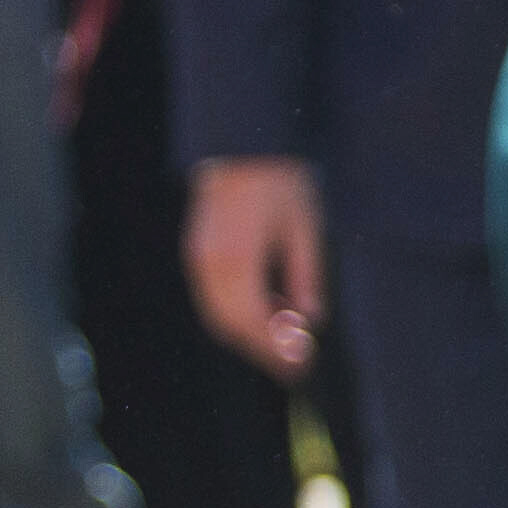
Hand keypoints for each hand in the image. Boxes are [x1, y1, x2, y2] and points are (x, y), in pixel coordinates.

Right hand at [187, 157, 325, 380]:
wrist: (242, 144)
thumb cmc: (280, 183)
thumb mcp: (305, 228)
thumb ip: (307, 275)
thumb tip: (311, 318)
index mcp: (238, 259)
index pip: (253, 322)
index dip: (275, 348)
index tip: (301, 364)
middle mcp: (210, 263)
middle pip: (231, 325)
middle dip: (263, 348)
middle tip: (297, 361)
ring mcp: (198, 258)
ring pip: (218, 316)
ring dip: (250, 333)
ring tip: (285, 336)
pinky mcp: (196, 252)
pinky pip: (213, 298)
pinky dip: (237, 313)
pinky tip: (267, 309)